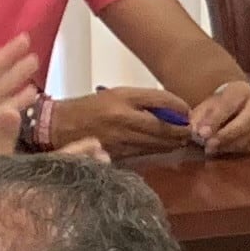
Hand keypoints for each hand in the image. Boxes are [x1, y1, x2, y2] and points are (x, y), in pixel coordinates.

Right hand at [53, 88, 198, 156]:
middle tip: (191, 131)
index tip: (189, 112)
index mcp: (123, 98)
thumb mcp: (117, 95)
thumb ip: (145, 101)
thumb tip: (175, 109)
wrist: (59, 126)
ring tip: (180, 139)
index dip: (181, 108)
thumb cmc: (90, 107)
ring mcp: (121, 139)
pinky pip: (145, 153)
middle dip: (182, 131)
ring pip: (158, 144)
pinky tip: (162, 147)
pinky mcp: (117, 155)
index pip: (162, 101)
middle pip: (165, 128)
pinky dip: (157, 150)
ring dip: (173, 143)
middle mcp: (124, 118)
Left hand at [186, 80, 249, 156]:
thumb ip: (199, 116)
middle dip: (225, 135)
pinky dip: (237, 149)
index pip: (228, 105)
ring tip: (212, 149)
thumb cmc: (220, 104)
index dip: (214, 120)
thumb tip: (195, 130)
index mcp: (241, 90)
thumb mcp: (207, 104)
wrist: (240, 105)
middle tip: (208, 146)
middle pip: (245, 122)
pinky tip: (223, 149)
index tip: (201, 133)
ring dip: (230, 145)